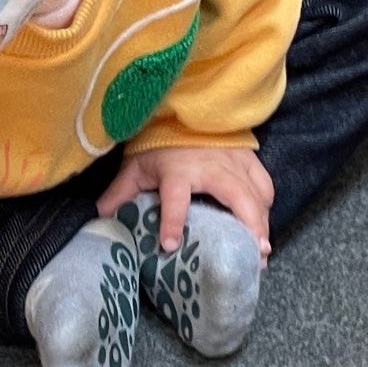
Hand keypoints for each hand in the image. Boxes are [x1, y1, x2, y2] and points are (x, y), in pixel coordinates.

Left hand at [97, 145, 274, 256]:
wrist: (183, 109)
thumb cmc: (160, 144)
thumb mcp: (136, 166)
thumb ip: (120, 192)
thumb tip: (100, 216)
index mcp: (178, 170)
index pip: (175, 197)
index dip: (172, 220)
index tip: (170, 245)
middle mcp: (211, 166)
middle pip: (236, 196)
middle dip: (249, 227)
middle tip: (254, 257)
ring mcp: (234, 162)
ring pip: (256, 194)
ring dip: (262, 223)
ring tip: (263, 251)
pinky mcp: (248, 159)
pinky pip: (264, 185)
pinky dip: (266, 207)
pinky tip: (264, 226)